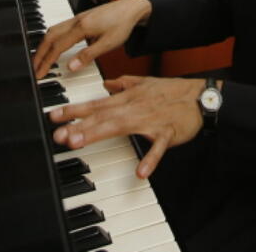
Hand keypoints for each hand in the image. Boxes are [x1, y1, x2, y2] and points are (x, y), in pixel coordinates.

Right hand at [31, 0, 151, 78]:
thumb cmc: (122, 24)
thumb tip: (70, 66)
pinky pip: (60, 27)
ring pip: (53, 30)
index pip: (58, 46)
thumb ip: (88, 55)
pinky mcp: (80, 17)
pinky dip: (52, 38)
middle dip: (39, 53)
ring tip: (40, 59)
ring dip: (44, 45)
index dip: (47, 61)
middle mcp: (76, 20)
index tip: (40, 73)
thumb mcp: (108, 44)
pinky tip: (53, 45)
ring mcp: (77, 17)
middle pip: (49, 36)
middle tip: (34, 68)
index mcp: (82, 27)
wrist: (132, 7)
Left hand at [49, 75, 203, 177]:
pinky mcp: (167, 133)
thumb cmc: (173, 91)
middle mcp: (135, 107)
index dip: (74, 109)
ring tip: (79, 142)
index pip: (96, 103)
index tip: (54, 116)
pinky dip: (150, 159)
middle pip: (102, 116)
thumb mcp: (145, 82)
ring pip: (120, 126)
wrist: (201, 97)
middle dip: (79, 124)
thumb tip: (106, 84)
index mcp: (128, 97)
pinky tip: (141, 172)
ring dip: (98, 133)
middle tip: (59, 134)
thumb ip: (123, 84)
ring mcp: (150, 120)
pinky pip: (158, 148)